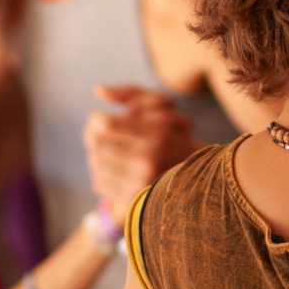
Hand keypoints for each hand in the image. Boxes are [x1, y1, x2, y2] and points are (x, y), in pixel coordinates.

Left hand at [85, 84, 196, 222]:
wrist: (195, 177)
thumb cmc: (173, 137)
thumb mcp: (158, 107)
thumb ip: (129, 93)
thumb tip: (97, 89)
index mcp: (155, 135)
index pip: (106, 124)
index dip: (97, 119)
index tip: (102, 118)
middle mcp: (147, 160)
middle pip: (96, 143)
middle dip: (93, 135)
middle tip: (99, 133)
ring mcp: (139, 182)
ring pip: (95, 164)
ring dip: (96, 155)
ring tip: (108, 150)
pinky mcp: (133, 199)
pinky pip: (99, 182)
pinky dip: (100, 173)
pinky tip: (111, 167)